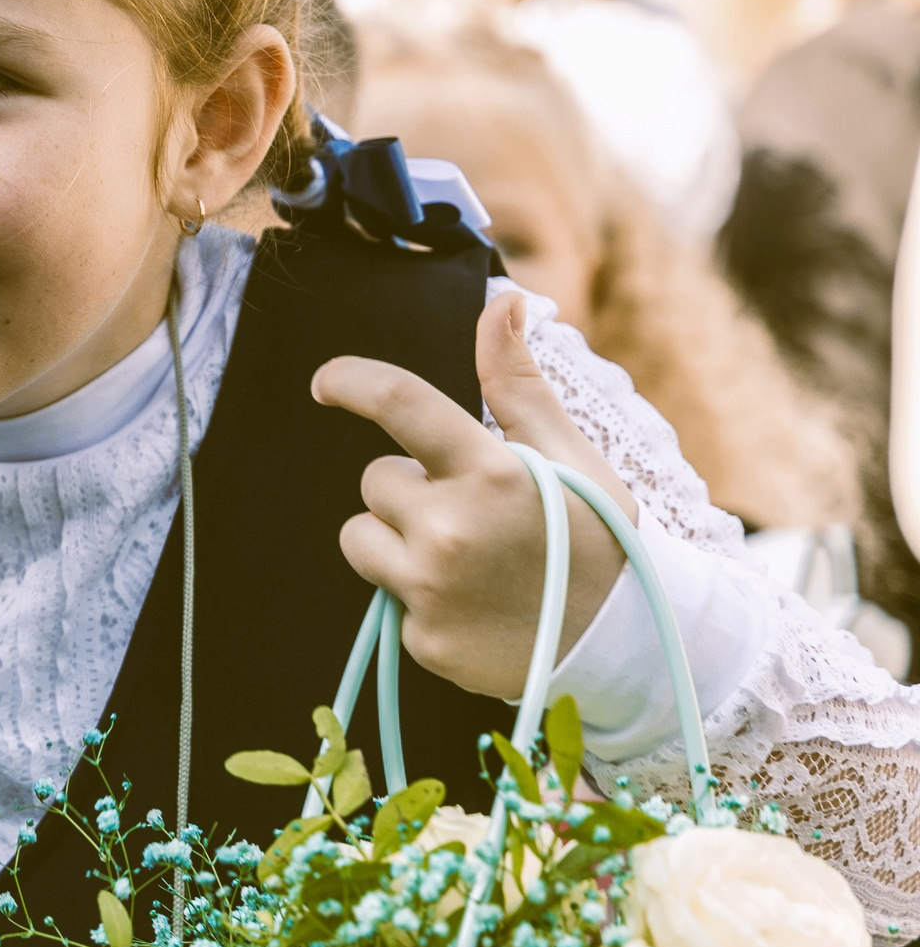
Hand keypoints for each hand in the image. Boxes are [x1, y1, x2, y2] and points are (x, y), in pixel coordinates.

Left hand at [313, 291, 634, 697]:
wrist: (620, 645)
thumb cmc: (594, 535)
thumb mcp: (567, 455)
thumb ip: (518, 381)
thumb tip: (502, 302)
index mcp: (489, 471)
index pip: (399, 403)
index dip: (352, 382)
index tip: (325, 381)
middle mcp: (451, 528)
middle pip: (375, 479)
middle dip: (410, 488)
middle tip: (471, 512)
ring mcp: (431, 588)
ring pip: (361, 536)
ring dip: (395, 539)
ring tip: (463, 555)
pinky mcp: (421, 639)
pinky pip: (384, 597)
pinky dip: (417, 596)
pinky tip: (471, 603)